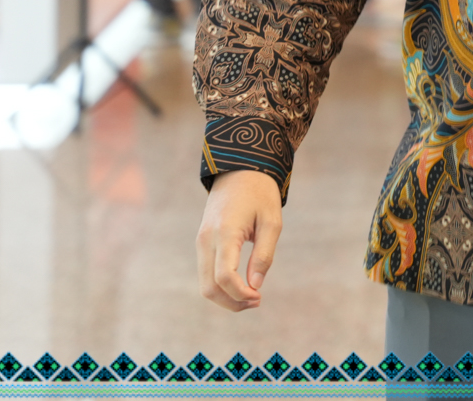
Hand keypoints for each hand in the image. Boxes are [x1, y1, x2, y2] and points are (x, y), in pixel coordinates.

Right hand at [196, 170, 282, 310]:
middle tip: (257, 301)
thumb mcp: (271, 222)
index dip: (241, 295)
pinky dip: (221, 285)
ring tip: (251, 296)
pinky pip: (206, 273)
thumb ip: (264, 255)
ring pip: (204, 283)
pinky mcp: (202, 241)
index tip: (260, 297)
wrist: (239, 168)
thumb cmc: (260, 193)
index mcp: (225, 233)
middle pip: (209, 287)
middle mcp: (206, 239)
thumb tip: (255, 287)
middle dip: (232, 302)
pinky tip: (241, 284)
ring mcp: (201, 241)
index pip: (224, 277)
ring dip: (226, 297)